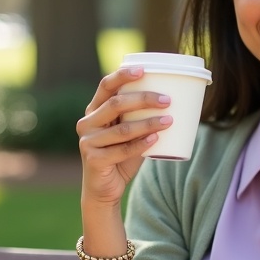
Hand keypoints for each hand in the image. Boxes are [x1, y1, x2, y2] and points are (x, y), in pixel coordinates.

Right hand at [77, 67, 172, 206]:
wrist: (104, 189)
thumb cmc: (120, 156)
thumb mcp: (128, 133)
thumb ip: (139, 118)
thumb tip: (173, 103)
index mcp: (94, 110)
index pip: (105, 86)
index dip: (122, 75)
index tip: (143, 70)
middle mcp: (87, 122)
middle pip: (116, 104)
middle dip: (144, 99)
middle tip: (167, 100)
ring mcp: (88, 141)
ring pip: (122, 129)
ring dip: (148, 123)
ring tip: (169, 121)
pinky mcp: (93, 159)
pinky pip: (121, 150)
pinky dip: (141, 144)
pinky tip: (155, 140)